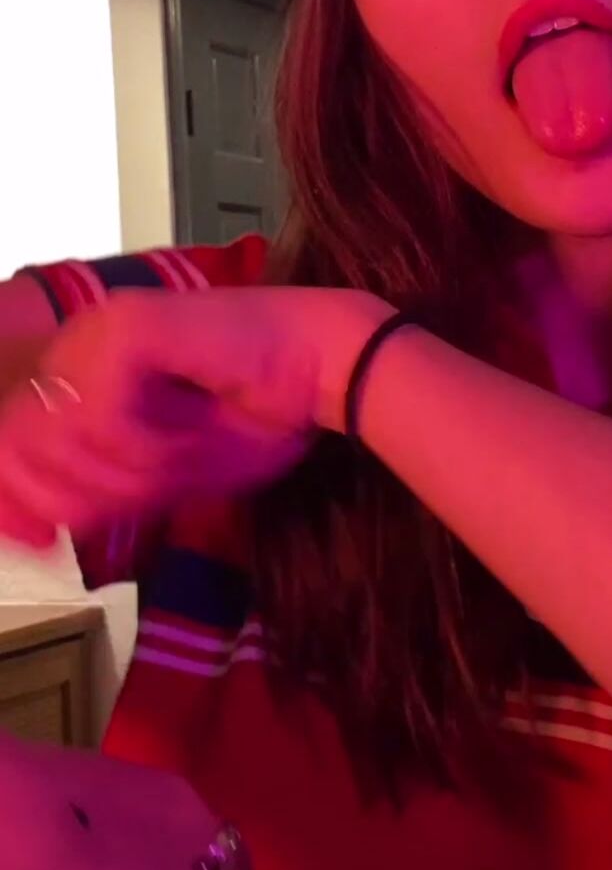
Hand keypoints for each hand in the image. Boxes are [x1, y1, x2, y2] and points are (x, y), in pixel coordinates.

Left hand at [0, 285, 393, 548]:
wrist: (322, 368)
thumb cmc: (256, 416)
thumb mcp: (157, 476)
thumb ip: (91, 494)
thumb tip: (25, 528)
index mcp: (77, 373)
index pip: (12, 443)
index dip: (18, 499)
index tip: (37, 542)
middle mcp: (74, 347)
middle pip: (29, 452)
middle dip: (92, 494)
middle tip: (155, 485)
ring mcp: (95, 332)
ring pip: (65, 442)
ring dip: (128, 472)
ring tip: (182, 453)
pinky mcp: (127, 327)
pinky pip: (103, 420)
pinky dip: (147, 445)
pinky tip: (188, 430)